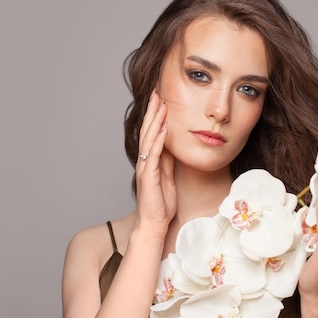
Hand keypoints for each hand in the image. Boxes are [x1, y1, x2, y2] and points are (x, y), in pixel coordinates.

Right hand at [134, 91, 176, 237]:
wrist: (154, 224)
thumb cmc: (161, 204)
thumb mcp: (168, 177)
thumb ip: (168, 161)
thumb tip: (172, 146)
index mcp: (150, 160)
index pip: (152, 134)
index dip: (156, 116)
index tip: (161, 100)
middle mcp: (145, 161)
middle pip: (148, 131)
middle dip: (153, 111)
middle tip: (157, 93)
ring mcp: (145, 167)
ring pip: (149, 138)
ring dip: (155, 120)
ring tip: (160, 103)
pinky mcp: (149, 175)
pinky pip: (154, 153)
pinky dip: (159, 139)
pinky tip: (164, 127)